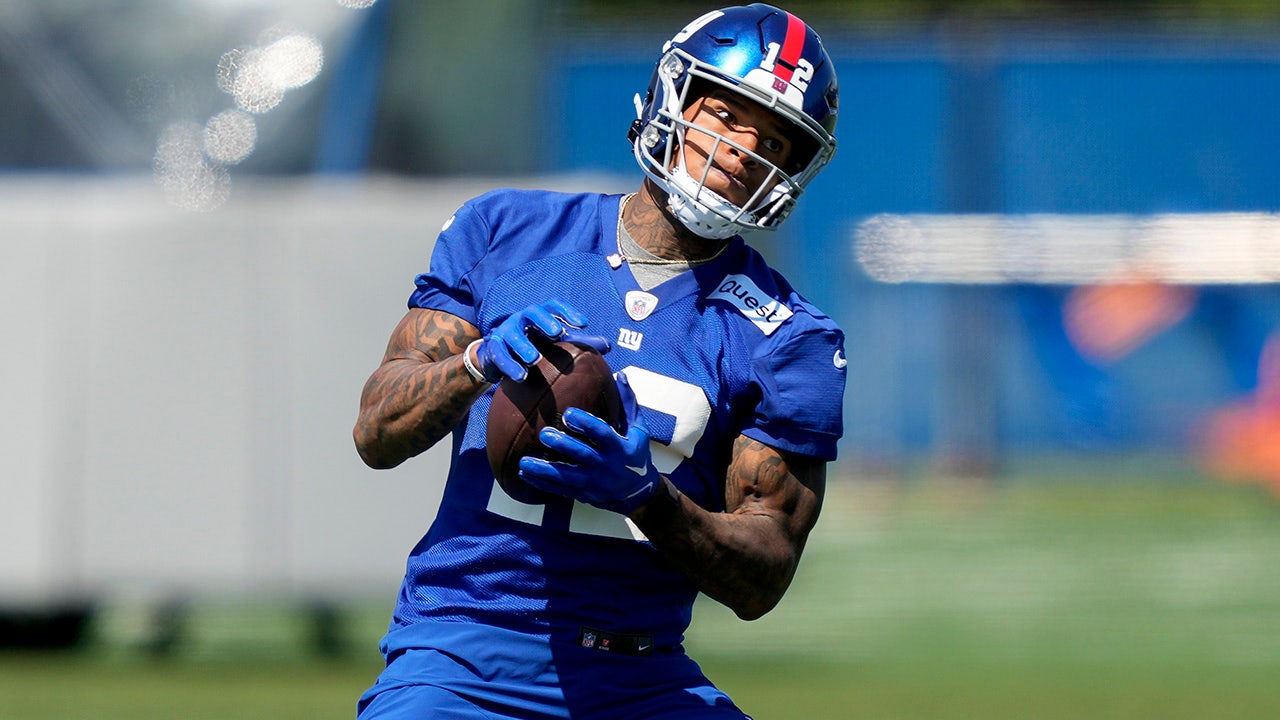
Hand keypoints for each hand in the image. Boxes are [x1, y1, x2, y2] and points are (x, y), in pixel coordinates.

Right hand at [471, 300, 608, 382]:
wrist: (498, 354)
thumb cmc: (534, 343)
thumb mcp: (555, 342)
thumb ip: (579, 343)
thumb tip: (608, 345)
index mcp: (539, 315)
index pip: (554, 306)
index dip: (568, 312)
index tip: (584, 323)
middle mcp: (522, 318)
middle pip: (533, 312)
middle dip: (544, 321)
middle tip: (557, 332)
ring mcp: (506, 331)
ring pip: (514, 335)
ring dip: (524, 346)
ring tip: (534, 359)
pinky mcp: (493, 347)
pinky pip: (500, 355)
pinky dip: (510, 365)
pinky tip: (521, 377)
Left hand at [518, 372, 659, 514]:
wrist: (637, 492)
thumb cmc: (635, 454)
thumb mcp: (638, 430)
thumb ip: (628, 404)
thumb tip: (621, 375)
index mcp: (619, 447)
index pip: (602, 434)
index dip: (586, 424)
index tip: (568, 413)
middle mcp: (606, 465)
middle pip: (582, 455)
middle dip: (563, 445)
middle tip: (544, 434)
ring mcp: (593, 482)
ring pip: (566, 477)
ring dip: (544, 470)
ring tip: (524, 462)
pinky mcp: (583, 494)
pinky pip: (559, 490)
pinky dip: (541, 483)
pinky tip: (523, 474)